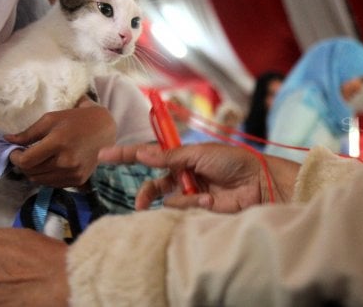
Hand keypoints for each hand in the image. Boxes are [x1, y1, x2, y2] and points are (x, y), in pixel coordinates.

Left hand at [7, 96, 116, 185]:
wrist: (104, 129)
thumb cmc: (76, 120)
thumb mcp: (50, 119)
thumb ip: (28, 133)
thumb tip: (7, 140)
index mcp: (58, 143)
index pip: (26, 161)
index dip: (15, 157)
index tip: (14, 151)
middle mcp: (66, 162)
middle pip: (31, 172)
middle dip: (23, 164)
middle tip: (24, 154)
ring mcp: (73, 173)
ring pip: (40, 181)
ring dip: (34, 171)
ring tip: (38, 159)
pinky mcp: (78, 180)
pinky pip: (52, 184)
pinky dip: (46, 176)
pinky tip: (50, 165)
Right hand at [98, 143, 298, 212]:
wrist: (259, 182)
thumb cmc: (233, 160)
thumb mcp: (198, 153)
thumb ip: (169, 157)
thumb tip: (141, 154)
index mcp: (182, 158)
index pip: (149, 156)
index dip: (126, 155)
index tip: (103, 155)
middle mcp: (183, 176)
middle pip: (153, 186)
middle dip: (146, 195)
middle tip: (142, 203)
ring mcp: (190, 194)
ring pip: (168, 201)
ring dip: (181, 199)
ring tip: (201, 196)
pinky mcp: (199, 211)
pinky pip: (183, 210)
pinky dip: (193, 205)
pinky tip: (210, 201)